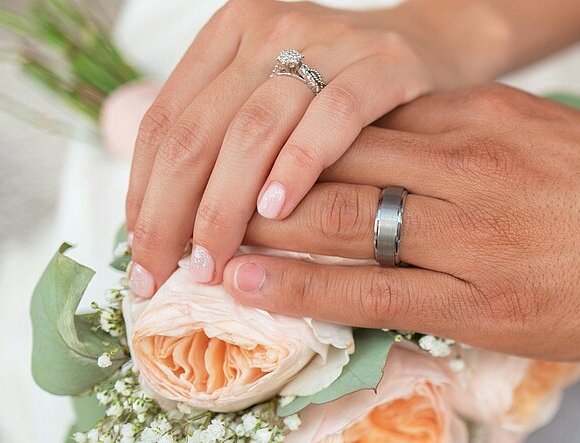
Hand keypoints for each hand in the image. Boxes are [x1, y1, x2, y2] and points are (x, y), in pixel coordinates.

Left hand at [125, 0, 509, 296]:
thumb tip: (166, 228)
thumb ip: (227, 140)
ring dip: (225, 205)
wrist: (437, 46)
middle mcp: (270, 30)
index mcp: (231, 34)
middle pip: (198, 132)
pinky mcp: (384, 63)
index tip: (142, 258)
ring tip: (213, 259)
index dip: (143, 196)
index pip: (165, 124)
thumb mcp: (277, 97)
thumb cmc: (347, 91)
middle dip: (172, 214)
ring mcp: (328, 42)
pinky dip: (298, 166)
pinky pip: (331, 117)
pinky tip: (278, 210)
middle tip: (167, 274)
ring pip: (252, 130)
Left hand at [221, 84, 579, 360]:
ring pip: (341, 218)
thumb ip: (479, 137)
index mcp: (486, 115)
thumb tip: (413, 146)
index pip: (365, 115)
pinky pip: (372, 290)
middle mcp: (470, 163)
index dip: (296, 133)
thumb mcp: (554, 135)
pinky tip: (250, 285)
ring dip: (261, 227)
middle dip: (259, 175)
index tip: (251, 147)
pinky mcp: (484, 299)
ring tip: (199, 238)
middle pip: (336, 157)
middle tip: (199, 190)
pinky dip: (301, 287)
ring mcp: (474, 233)